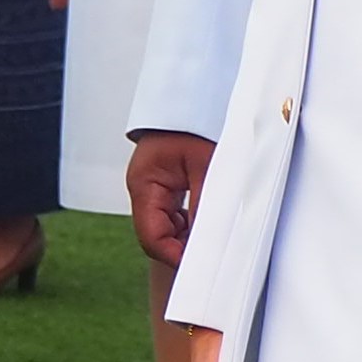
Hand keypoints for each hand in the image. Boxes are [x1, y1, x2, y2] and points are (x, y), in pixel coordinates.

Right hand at [126, 129, 212, 269]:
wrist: (199, 93)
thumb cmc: (199, 119)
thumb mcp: (208, 165)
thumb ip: (207, 207)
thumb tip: (213, 245)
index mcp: (144, 184)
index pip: (152, 238)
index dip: (176, 257)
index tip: (203, 268)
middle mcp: (144, 189)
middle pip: (158, 236)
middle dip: (184, 248)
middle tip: (216, 255)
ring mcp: (154, 188)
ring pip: (168, 228)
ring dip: (190, 235)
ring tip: (217, 233)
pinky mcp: (167, 185)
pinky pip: (176, 215)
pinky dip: (193, 223)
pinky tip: (211, 218)